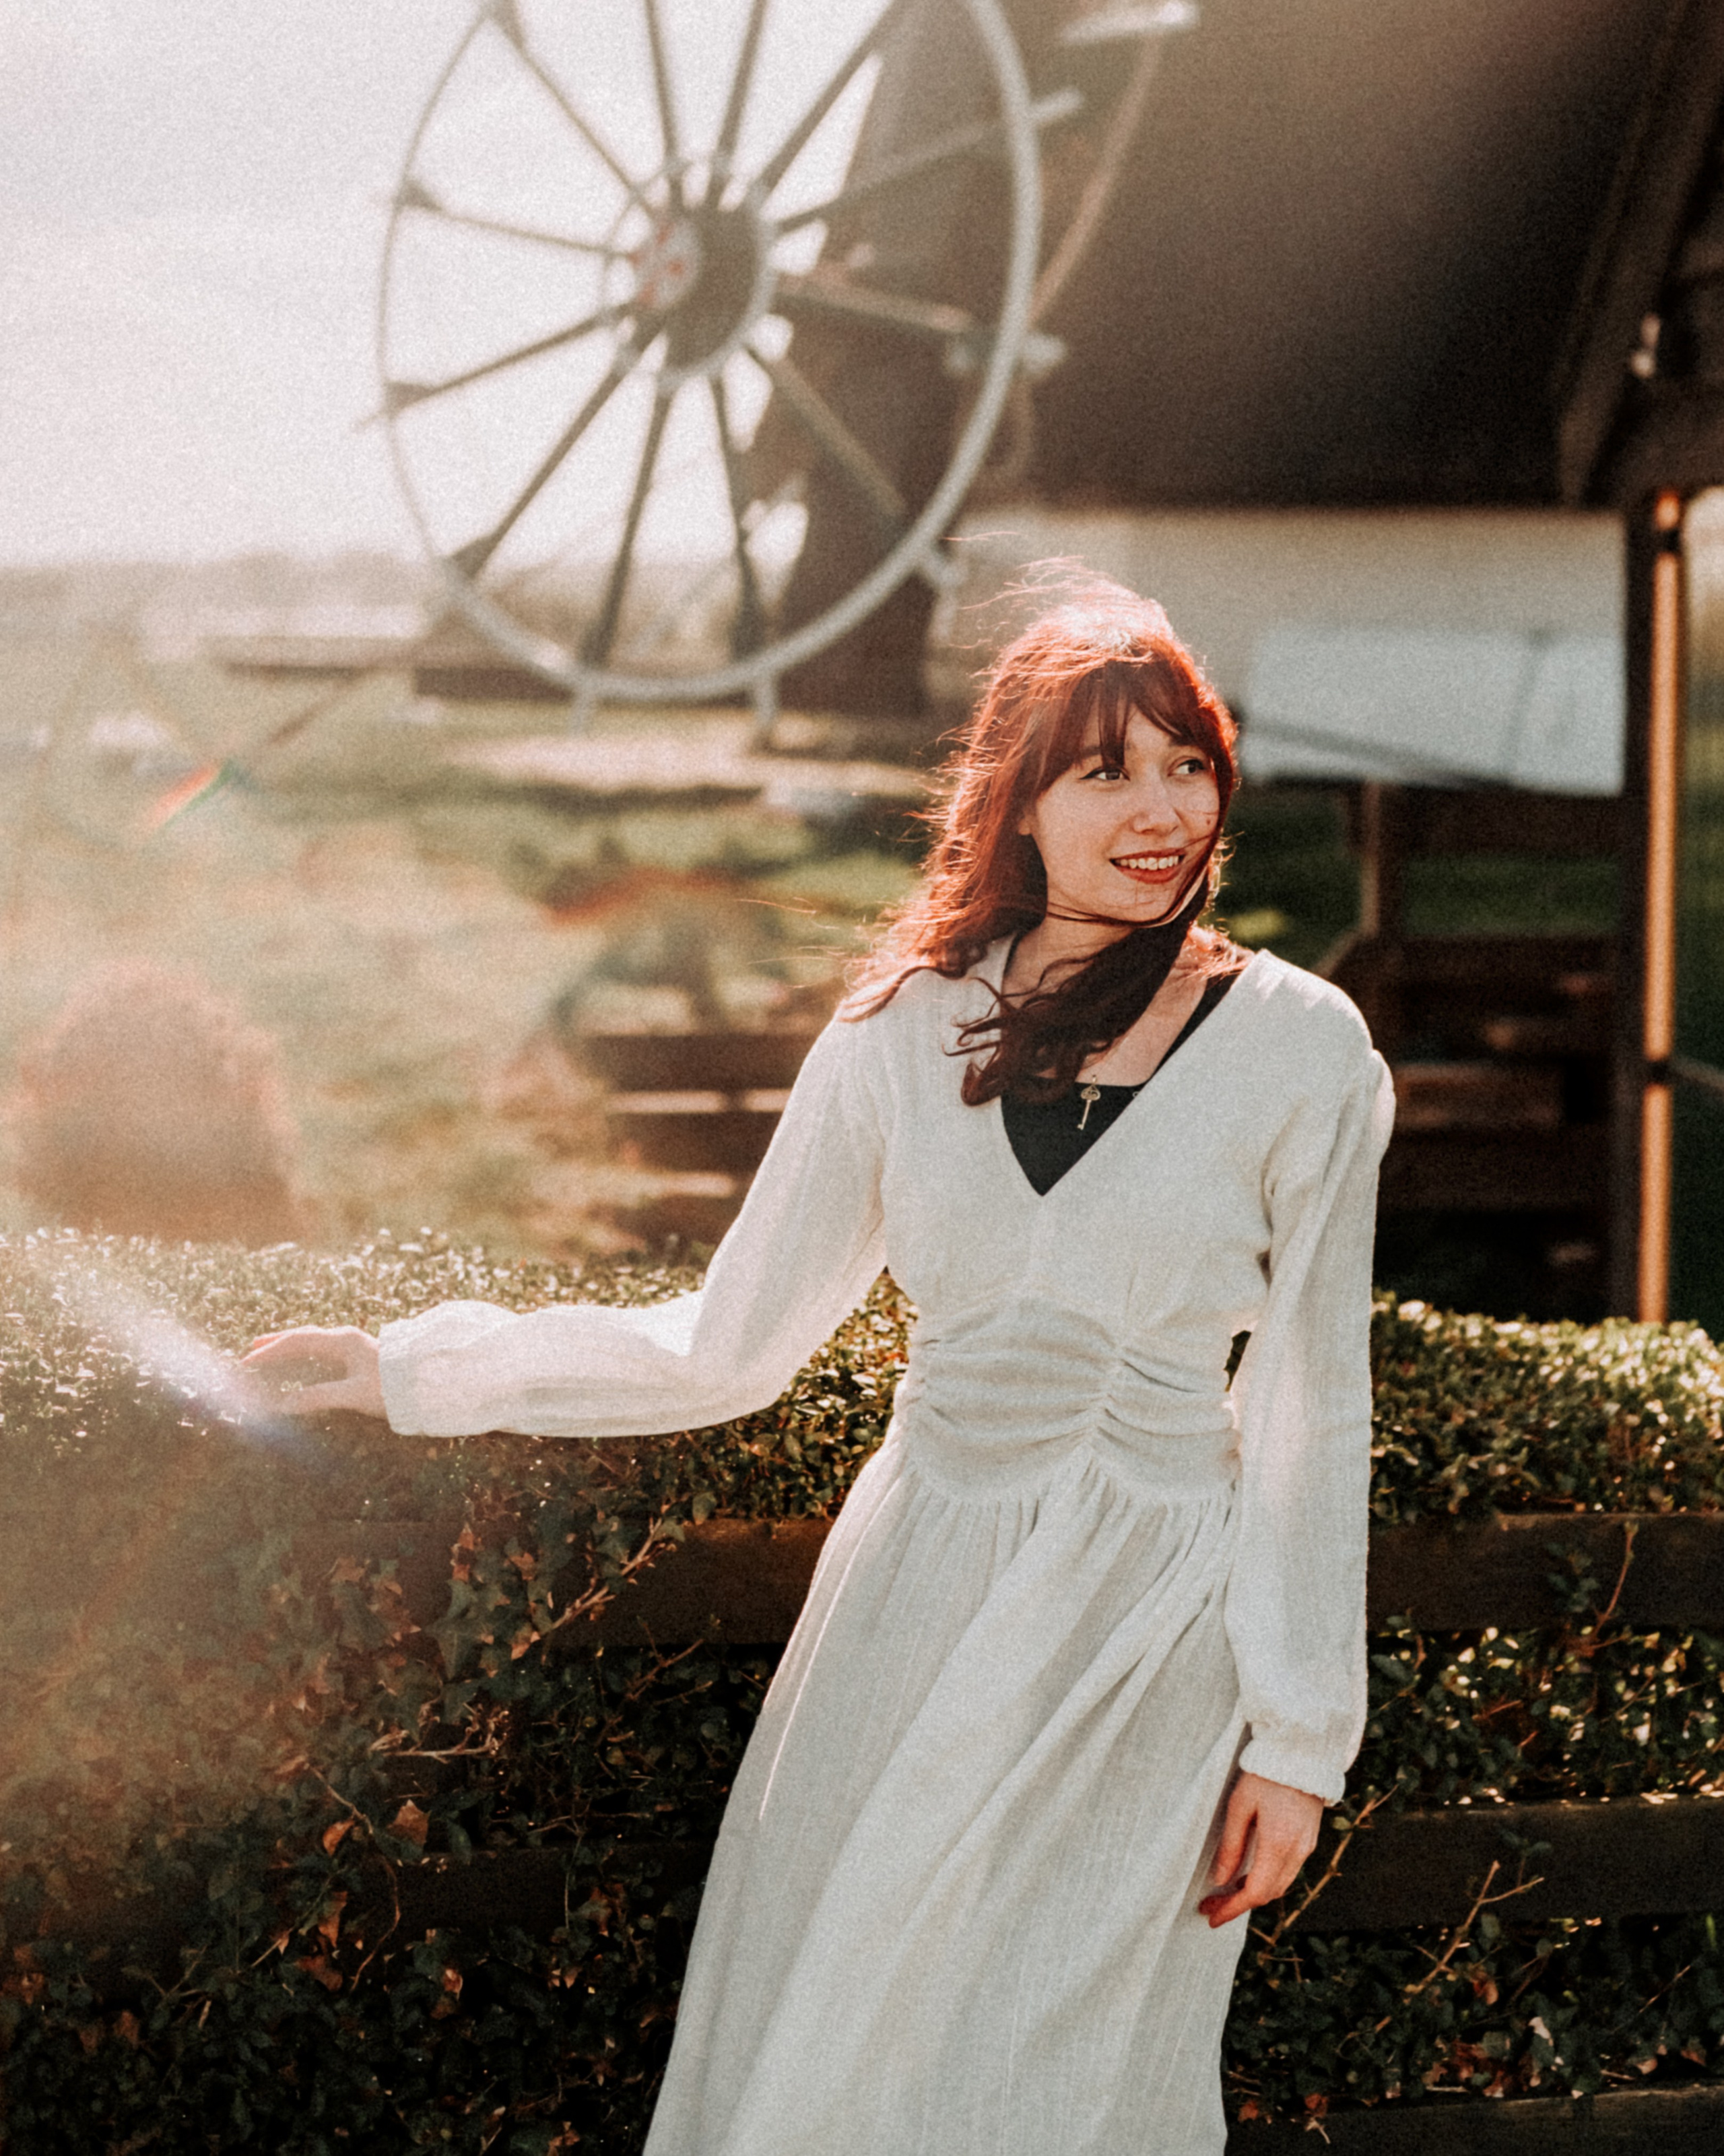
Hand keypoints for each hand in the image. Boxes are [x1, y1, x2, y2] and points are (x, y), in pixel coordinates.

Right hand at [241, 1326, 386, 1419]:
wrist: (427, 1384)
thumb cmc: (393, 1388)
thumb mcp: (353, 1394)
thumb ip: (317, 1397)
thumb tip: (281, 1405)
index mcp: (342, 1341)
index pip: (297, 1342)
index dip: (270, 1353)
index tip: (248, 1363)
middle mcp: (346, 1338)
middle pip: (303, 1336)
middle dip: (277, 1343)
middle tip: (253, 1348)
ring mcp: (353, 1346)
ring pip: (314, 1342)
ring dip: (291, 1347)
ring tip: (271, 1353)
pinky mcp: (359, 1356)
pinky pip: (324, 1351)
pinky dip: (305, 1355)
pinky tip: (301, 1363)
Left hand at [1197, 1771, 1321, 1927]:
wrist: (1302, 1752)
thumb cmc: (1265, 1773)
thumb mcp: (1239, 1805)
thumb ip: (1231, 1845)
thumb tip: (1219, 1879)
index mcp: (1278, 1844)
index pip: (1255, 1892)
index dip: (1232, 1908)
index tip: (1211, 1917)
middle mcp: (1297, 1852)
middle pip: (1268, 1893)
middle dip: (1239, 1904)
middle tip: (1211, 1904)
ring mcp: (1306, 1847)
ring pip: (1280, 1885)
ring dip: (1254, 1892)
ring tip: (1225, 1891)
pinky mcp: (1309, 1840)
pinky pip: (1287, 1871)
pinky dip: (1267, 1879)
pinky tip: (1248, 1873)